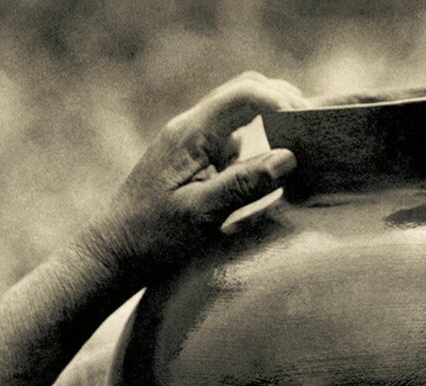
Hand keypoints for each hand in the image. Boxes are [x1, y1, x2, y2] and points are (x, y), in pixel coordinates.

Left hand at [79, 71, 305, 276]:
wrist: (114, 253)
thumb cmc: (152, 237)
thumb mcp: (201, 214)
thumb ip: (244, 184)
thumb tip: (289, 158)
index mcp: (191, 133)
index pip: (245, 94)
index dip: (281, 101)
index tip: (307, 126)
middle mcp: (190, 128)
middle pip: (244, 91)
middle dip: (281, 102)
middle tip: (311, 129)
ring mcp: (191, 143)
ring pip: (239, 115)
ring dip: (270, 122)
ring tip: (299, 147)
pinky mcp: (192, 161)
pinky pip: (230, 140)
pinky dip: (255, 146)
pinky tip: (269, 170)